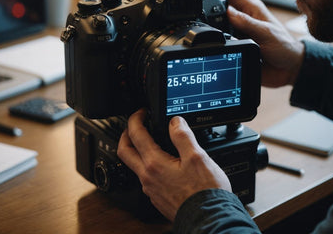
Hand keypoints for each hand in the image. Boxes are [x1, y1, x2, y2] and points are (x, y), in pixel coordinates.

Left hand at [117, 108, 231, 221]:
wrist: (209, 220)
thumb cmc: (204, 192)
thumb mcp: (197, 157)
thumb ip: (183, 136)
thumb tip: (175, 121)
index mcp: (155, 164)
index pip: (136, 134)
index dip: (136, 118)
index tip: (141, 112)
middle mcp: (148, 177)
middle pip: (124, 151)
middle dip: (126, 133)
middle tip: (134, 125)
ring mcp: (151, 188)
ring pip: (134, 164)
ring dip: (135, 149)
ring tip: (147, 140)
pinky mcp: (157, 197)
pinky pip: (144, 176)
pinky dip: (146, 163)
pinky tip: (160, 161)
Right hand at [191, 0, 304, 86]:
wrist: (289, 70)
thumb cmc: (284, 48)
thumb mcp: (267, 33)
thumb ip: (248, 23)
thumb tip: (228, 12)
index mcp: (248, 8)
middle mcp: (239, 17)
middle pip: (214, 4)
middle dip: (200, 3)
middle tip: (186, 7)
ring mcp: (235, 31)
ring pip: (213, 23)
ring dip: (204, 24)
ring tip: (193, 26)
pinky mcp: (233, 44)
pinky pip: (217, 40)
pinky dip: (209, 40)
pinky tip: (204, 43)